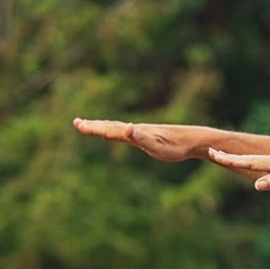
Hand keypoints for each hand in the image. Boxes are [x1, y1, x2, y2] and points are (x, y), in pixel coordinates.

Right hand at [73, 118, 205, 162]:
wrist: (192, 140)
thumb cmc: (175, 146)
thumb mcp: (156, 145)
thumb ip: (140, 137)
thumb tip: (126, 127)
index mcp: (134, 132)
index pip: (109, 129)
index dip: (94, 128)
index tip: (78, 124)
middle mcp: (136, 129)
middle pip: (110, 126)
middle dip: (93, 125)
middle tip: (77, 123)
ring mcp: (142, 131)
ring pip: (118, 127)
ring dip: (103, 126)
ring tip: (90, 125)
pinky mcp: (149, 135)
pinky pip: (128, 132)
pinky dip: (117, 130)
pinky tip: (120, 131)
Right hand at [207, 150, 269, 194]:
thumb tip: (256, 185)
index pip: (250, 162)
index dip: (231, 159)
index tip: (213, 153)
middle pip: (252, 159)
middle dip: (232, 157)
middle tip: (213, 152)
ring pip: (261, 160)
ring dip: (243, 159)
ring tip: (227, 158)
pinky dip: (257, 162)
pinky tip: (256, 165)